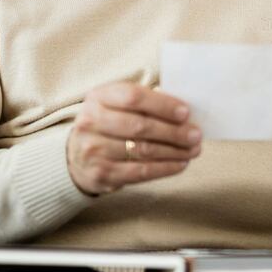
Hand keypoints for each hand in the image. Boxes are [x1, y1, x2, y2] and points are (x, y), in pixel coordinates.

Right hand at [67, 82, 200, 195]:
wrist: (76, 156)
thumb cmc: (108, 124)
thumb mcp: (116, 104)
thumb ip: (144, 103)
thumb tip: (184, 112)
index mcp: (98, 97)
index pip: (133, 97)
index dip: (162, 105)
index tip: (185, 112)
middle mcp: (91, 122)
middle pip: (140, 126)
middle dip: (173, 131)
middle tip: (196, 135)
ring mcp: (94, 149)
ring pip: (143, 150)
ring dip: (174, 151)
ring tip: (193, 150)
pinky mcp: (101, 174)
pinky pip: (140, 172)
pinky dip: (165, 168)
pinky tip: (180, 164)